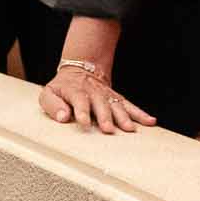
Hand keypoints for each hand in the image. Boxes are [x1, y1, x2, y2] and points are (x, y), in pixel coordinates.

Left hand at [38, 65, 156, 135]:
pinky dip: (141, 114)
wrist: (80, 70)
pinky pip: (130, 106)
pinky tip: (150, 121)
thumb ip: (52, 105)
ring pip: (116, 105)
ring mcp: (106, 96)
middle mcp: (93, 93)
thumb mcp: (49, 94)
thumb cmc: (62, 89)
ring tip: (129, 129)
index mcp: (75, 91)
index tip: (84, 123)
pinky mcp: (116, 99)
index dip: (82, 111)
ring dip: (123, 117)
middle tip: (108, 130)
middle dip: (105, 117)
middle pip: (100, 104)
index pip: (79, 100)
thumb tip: (62, 117)